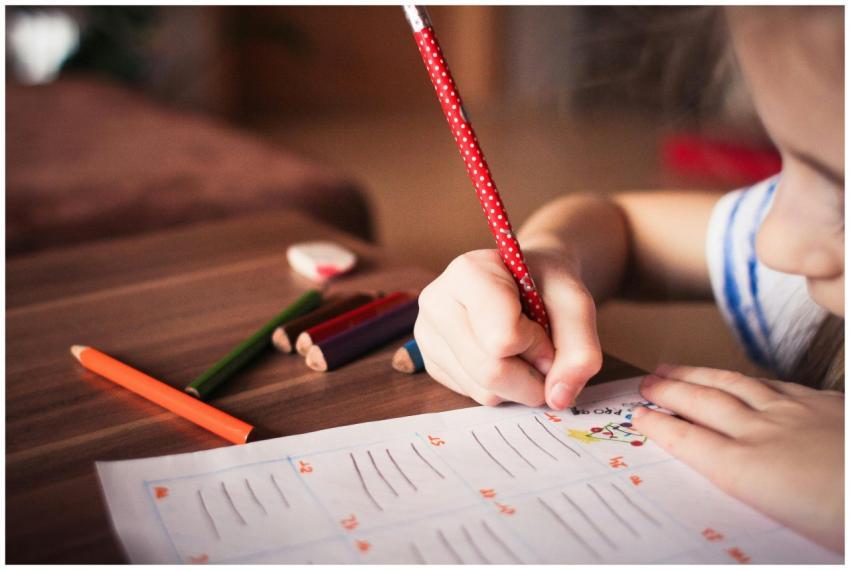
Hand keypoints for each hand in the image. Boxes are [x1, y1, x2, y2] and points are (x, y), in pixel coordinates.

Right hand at [414, 247, 601, 408]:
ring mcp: (428, 334)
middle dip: (532, 375)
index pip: (503, 338)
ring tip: (522, 350)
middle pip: (490, 371)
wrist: (526, 280)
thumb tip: (558, 398)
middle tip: (544, 353)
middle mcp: (436, 302)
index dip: (537, 344)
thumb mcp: (576, 304)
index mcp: (467, 272)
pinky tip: (503, 358)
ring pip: (483, 390)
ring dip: (519, 384)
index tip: (544, 326)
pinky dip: (502, 388)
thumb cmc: (546, 285)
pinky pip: (474, 396)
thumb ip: (580, 350)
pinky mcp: (431, 362)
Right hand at [632, 364, 843, 552]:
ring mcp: (794, 413)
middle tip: (646, 382)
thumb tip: (725, 480)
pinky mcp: (824, 405)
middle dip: (670, 391)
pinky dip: (746, 379)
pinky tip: (740, 378)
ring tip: (674, 368)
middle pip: (704, 404)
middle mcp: (763, 435)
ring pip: (733, 385)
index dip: (660, 425)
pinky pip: (773, 384)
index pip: (689, 440)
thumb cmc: (840, 520)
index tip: (638, 416)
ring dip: (698, 376)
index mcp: (748, 471)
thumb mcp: (786, 526)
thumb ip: (749, 494)